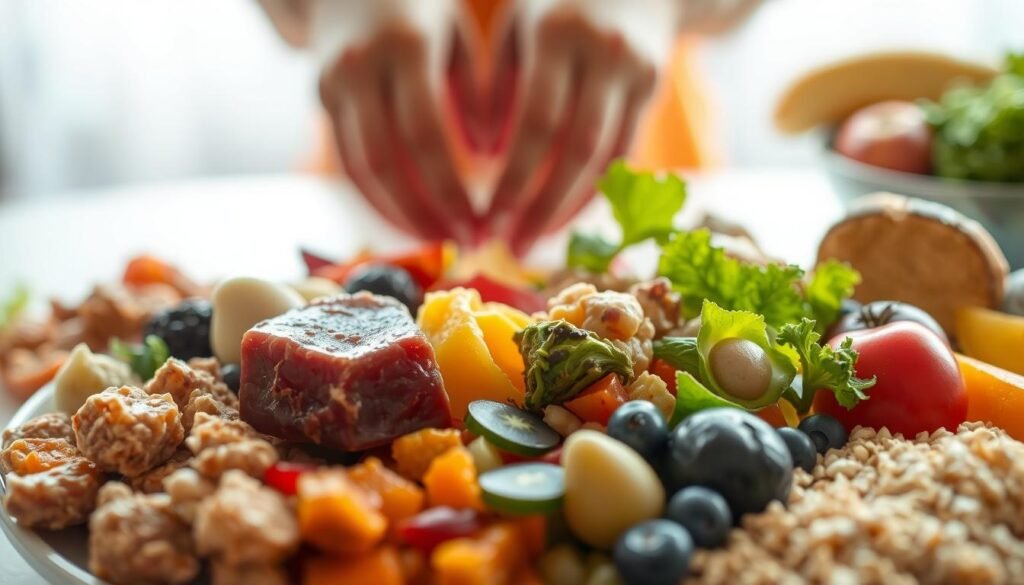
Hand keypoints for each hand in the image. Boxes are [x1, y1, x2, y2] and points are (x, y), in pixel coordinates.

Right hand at [316, 0, 476, 244]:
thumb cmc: (422, 3)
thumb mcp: (458, 35)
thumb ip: (477, 94)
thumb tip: (492, 157)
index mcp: (406, 45)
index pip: (425, 135)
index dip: (450, 187)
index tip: (480, 221)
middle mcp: (361, 66)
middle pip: (388, 161)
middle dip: (426, 212)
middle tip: (464, 243)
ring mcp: (333, 82)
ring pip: (360, 170)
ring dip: (399, 214)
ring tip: (439, 240)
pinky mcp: (321, 97)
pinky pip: (348, 162)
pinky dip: (377, 199)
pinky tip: (408, 220)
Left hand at [485, 0, 677, 255]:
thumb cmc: (555, 2)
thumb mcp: (518, 27)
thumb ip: (498, 87)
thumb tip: (483, 159)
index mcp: (556, 33)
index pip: (536, 122)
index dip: (515, 177)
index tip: (489, 218)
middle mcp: (601, 52)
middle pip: (574, 149)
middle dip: (542, 205)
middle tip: (512, 248)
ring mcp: (634, 70)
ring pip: (605, 157)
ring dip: (569, 208)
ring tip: (535, 242)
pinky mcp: (652, 86)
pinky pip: (623, 151)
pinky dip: (594, 187)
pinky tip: (564, 216)